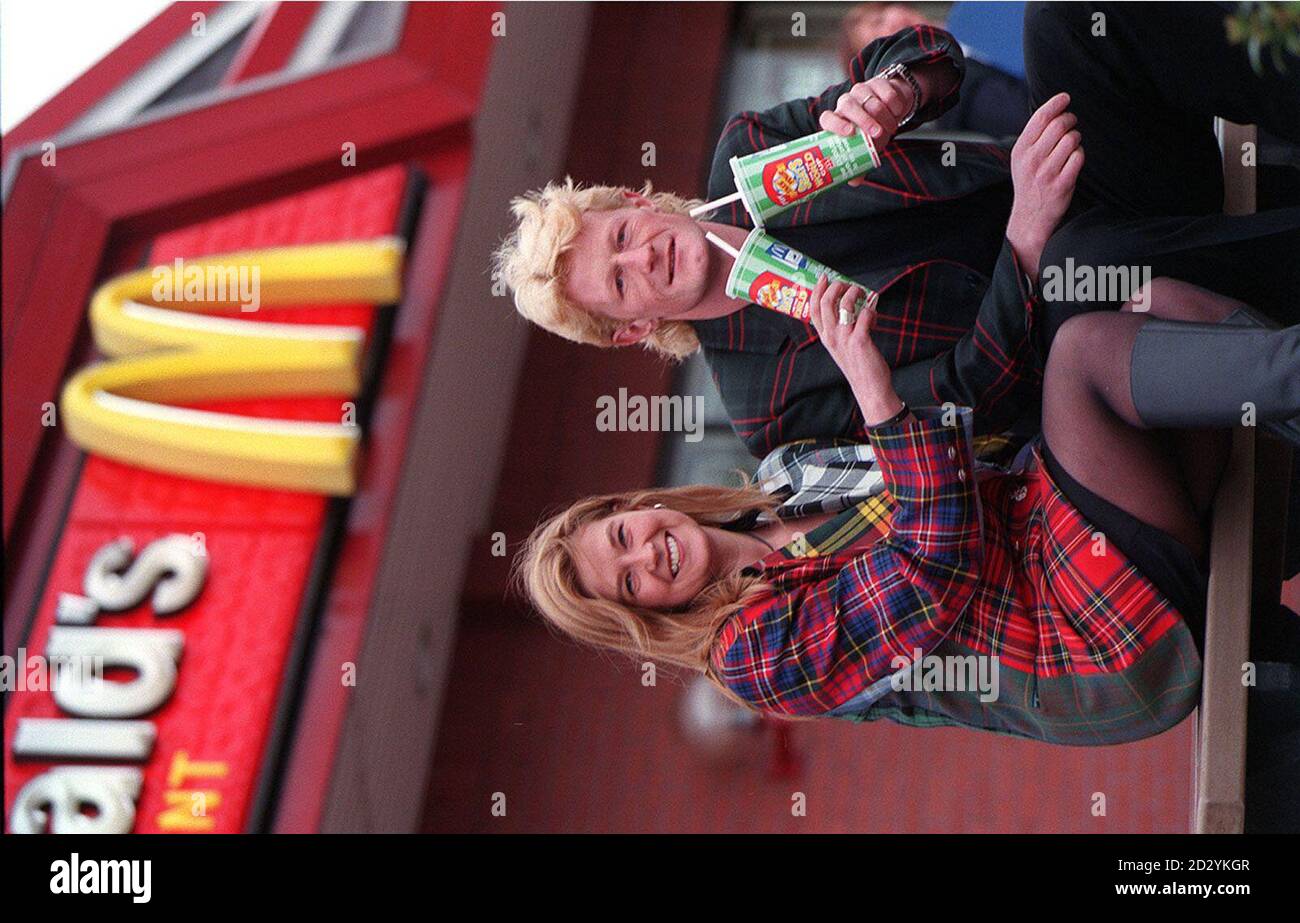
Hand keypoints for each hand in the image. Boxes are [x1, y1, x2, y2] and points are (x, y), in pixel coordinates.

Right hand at [808, 275, 901, 422]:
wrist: (869, 386)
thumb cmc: (859, 365)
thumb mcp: (843, 346)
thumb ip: (842, 327)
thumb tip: (853, 304)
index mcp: (825, 337)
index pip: (813, 309)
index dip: (817, 291)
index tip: (824, 278)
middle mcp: (831, 337)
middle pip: (825, 303)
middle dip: (836, 287)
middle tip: (847, 283)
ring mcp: (844, 339)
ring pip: (844, 305)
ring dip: (855, 293)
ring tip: (863, 293)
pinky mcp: (859, 341)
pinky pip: (864, 315)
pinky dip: (871, 311)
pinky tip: (874, 316)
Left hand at [819, 75, 913, 185]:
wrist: (891, 110)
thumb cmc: (872, 133)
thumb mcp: (866, 149)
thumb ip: (859, 164)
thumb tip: (854, 182)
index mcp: (838, 119)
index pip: (827, 118)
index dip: (835, 124)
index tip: (849, 133)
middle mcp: (846, 103)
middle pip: (847, 105)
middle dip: (864, 120)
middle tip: (877, 134)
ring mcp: (861, 90)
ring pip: (868, 99)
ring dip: (882, 115)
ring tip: (891, 128)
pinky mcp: (878, 82)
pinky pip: (885, 90)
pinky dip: (893, 103)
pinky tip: (897, 112)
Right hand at [1007, 92, 1084, 279]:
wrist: (1029, 217)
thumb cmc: (1028, 183)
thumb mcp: (1021, 159)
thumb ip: (1033, 137)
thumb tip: (1053, 111)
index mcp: (1021, 150)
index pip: (1040, 118)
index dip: (1056, 103)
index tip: (1065, 98)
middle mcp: (1032, 160)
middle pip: (1059, 125)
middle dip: (1070, 120)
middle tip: (1072, 123)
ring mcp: (1047, 172)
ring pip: (1071, 140)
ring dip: (1076, 139)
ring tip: (1071, 145)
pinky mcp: (1062, 184)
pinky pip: (1079, 157)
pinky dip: (1079, 155)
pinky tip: (1073, 160)